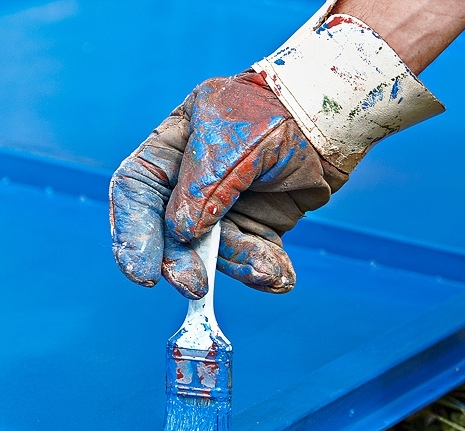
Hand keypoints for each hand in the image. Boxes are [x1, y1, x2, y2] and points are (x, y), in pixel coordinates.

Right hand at [109, 71, 347, 298]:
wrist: (333, 118)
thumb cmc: (277, 111)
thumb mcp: (234, 137)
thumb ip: (204, 185)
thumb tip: (180, 233)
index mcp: (168, 150)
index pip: (135, 192)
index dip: (132, 233)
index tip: (143, 271)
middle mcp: (186, 185)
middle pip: (168, 233)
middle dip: (180, 262)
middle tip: (195, 286)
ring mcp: (220, 210)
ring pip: (214, 253)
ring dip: (237, 266)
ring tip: (269, 270)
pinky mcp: (253, 228)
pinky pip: (250, 258)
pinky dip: (264, 270)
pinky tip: (280, 275)